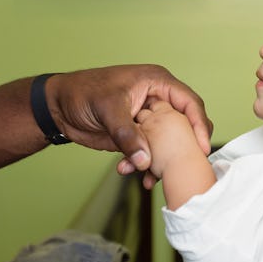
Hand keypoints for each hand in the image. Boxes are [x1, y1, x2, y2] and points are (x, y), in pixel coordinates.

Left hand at [47, 65, 211, 173]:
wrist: (59, 107)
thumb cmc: (83, 93)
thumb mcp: (108, 109)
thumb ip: (128, 135)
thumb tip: (145, 161)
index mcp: (158, 83)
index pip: (189, 103)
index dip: (199, 125)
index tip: (203, 148)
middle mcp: (158, 100)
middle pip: (184, 125)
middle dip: (184, 147)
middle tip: (187, 167)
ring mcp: (149, 120)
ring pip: (168, 143)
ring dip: (162, 162)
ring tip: (152, 178)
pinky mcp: (138, 136)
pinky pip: (150, 153)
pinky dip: (145, 166)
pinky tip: (135, 174)